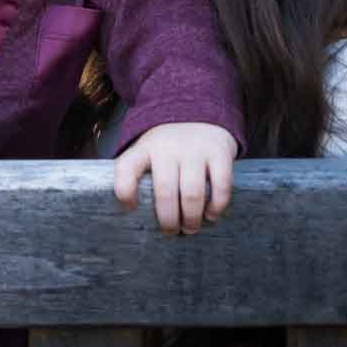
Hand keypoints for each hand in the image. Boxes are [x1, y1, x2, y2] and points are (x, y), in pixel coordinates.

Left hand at [112, 121, 235, 234]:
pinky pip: (220, 186)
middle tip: (170, 232)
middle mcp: (168, 147)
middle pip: (165, 190)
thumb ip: (139, 176)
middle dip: (168, 219)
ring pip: (192, 192)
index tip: (130, 209)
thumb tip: (136, 216)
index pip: (127, 167)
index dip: (125, 191)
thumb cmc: (168, 148)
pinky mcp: (219, 153)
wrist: (200, 115)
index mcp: (144, 149)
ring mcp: (194, 149)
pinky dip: (216, 206)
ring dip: (191, 218)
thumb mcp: (147, 152)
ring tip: (190, 229)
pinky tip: (211, 215)